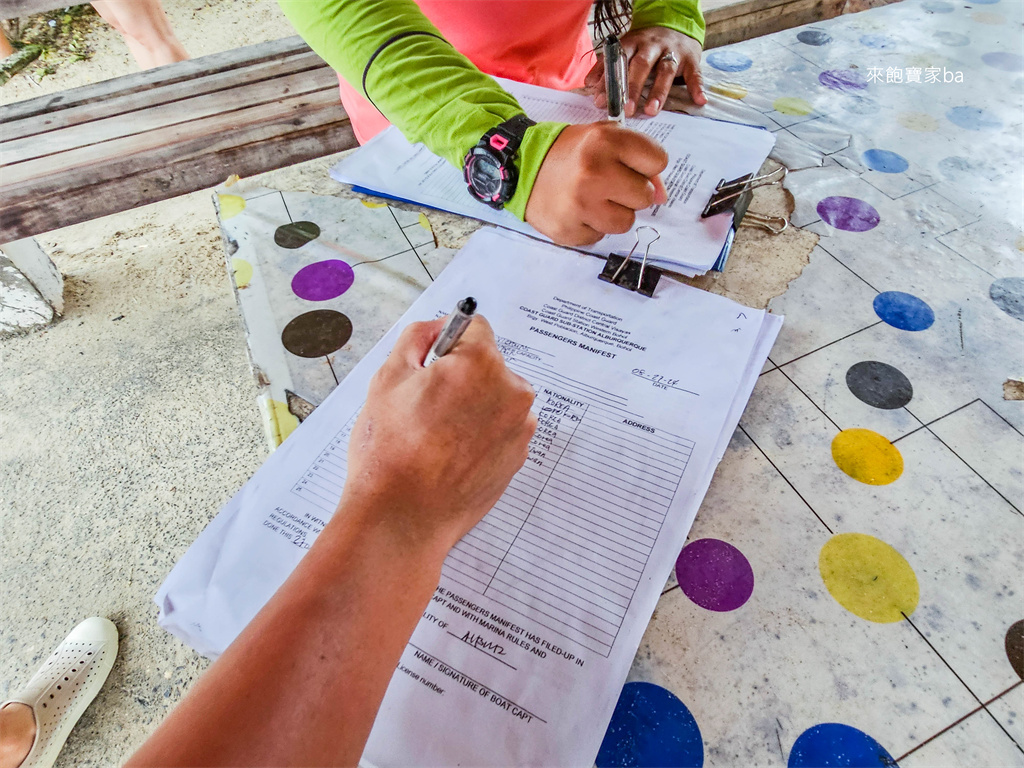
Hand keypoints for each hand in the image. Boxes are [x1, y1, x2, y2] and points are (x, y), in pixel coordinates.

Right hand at [342, 316, 536, 554]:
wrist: (402, 517)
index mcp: (482, 364)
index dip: (445, 343)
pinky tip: (450, 456)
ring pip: (495, 399)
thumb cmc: (391, 450)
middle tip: (426, 407)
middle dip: (461, 376)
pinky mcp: (519, 459)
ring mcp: (520, 429)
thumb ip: (416, 338)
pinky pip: (500, 431)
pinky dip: (480, 436)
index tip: (429, 364)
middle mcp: (512, 392)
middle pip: (487, 365)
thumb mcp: (388, 377)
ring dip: (473, 406)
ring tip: (436, 437)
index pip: (473, 328)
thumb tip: (436, 327)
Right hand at [526, 121, 667, 245]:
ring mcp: (580, 205)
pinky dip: (592, 226)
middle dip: (630, 192)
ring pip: (626, 222)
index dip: (645, 165)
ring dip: (613, 213)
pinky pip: (600, 236)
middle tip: (607, 184)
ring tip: (592, 199)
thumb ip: (639, 159)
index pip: (658, 161)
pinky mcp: (569, 230)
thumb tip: (662, 196)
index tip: (627, 165)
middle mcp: (594, 173)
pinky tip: (577, 211)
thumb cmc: (570, 153)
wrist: (522, 167)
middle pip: (645, 196)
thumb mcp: (604, 139)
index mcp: (605, 141)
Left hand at [586, 27, 705, 115]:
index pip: (619, 60)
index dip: (610, 80)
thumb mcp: (624, 50)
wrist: (675, 25)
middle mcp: (652, 45)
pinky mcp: (691, 58)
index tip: (601, 101)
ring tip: (651, 110)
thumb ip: (606, 68)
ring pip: (665, 70)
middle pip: (641, 65)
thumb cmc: (645, 46)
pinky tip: (699, 100)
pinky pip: (694, 73)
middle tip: (626, 109)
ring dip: (658, 91)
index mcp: (633, 42)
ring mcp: (673, 51)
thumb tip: (589, 86)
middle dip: (633, 87)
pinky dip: (697, 87)